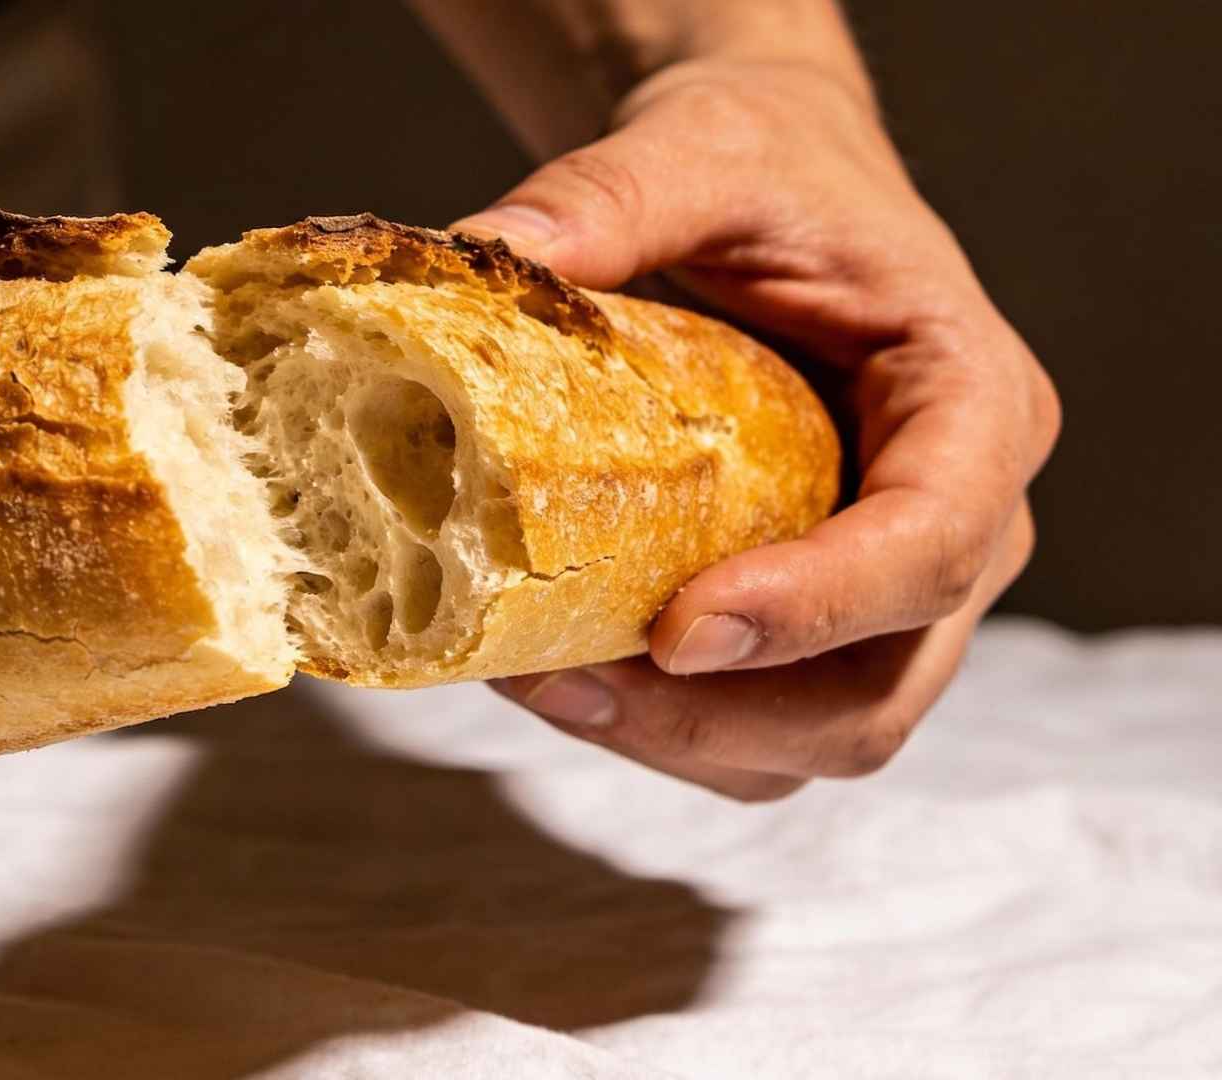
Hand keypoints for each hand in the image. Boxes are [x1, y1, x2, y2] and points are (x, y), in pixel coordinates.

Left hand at [460, 61, 1060, 799]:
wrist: (774, 188)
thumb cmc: (766, 170)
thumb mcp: (698, 151)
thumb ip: (607, 198)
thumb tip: (484, 259)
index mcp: (975, 405)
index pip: (935, 544)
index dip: (816, 609)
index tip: (679, 631)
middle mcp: (964, 521)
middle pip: (876, 690)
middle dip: (716, 716)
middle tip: (560, 677)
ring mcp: (896, 590)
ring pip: (814, 738)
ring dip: (673, 739)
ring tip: (539, 678)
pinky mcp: (822, 621)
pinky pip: (760, 725)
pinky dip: (662, 727)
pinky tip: (560, 669)